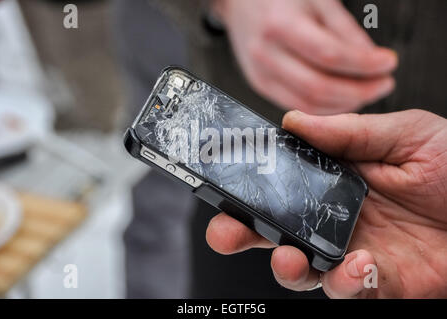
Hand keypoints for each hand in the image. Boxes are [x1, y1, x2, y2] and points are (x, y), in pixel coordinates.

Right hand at [205, 109, 446, 297]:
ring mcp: (357, 252)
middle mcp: (339, 219)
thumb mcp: (405, 135)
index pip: (285, 186)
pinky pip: (350, 290)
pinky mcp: (382, 282)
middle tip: (225, 232)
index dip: (254, 189)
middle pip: (279, 232)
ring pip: (305, 270)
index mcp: (338, 181)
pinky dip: (345, 281)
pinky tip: (356, 264)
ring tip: (288, 256)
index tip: (228, 186)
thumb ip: (348, 133)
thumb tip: (294, 121)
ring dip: (287, 267)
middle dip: (245, 234)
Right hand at [212, 0, 397, 113]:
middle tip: (383, 84)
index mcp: (280, 24)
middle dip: (359, 91)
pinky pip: (297, 106)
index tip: (388, 64)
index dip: (364, 65)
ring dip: (344, 104)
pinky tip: (341, 99)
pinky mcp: (261, 86)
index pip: (330, 55)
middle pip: (318, 88)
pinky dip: (324, 108)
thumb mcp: (317, 0)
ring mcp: (261, 74)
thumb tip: (373, 63)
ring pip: (308, 104)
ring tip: (366, 92)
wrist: (241, 4)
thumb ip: (346, 32)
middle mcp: (266, 54)